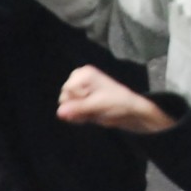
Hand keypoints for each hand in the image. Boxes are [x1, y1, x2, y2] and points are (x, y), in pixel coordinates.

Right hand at [57, 66, 172, 131]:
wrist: (131, 112)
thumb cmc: (118, 104)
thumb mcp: (97, 106)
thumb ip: (77, 109)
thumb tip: (59, 112)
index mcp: (84, 74)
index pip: (67, 90)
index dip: (78, 99)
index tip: (92, 100)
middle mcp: (80, 79)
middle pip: (64, 97)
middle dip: (77, 107)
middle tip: (93, 108)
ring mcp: (81, 90)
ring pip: (66, 106)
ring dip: (78, 113)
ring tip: (94, 112)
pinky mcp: (83, 101)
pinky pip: (71, 111)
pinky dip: (79, 116)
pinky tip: (91, 116)